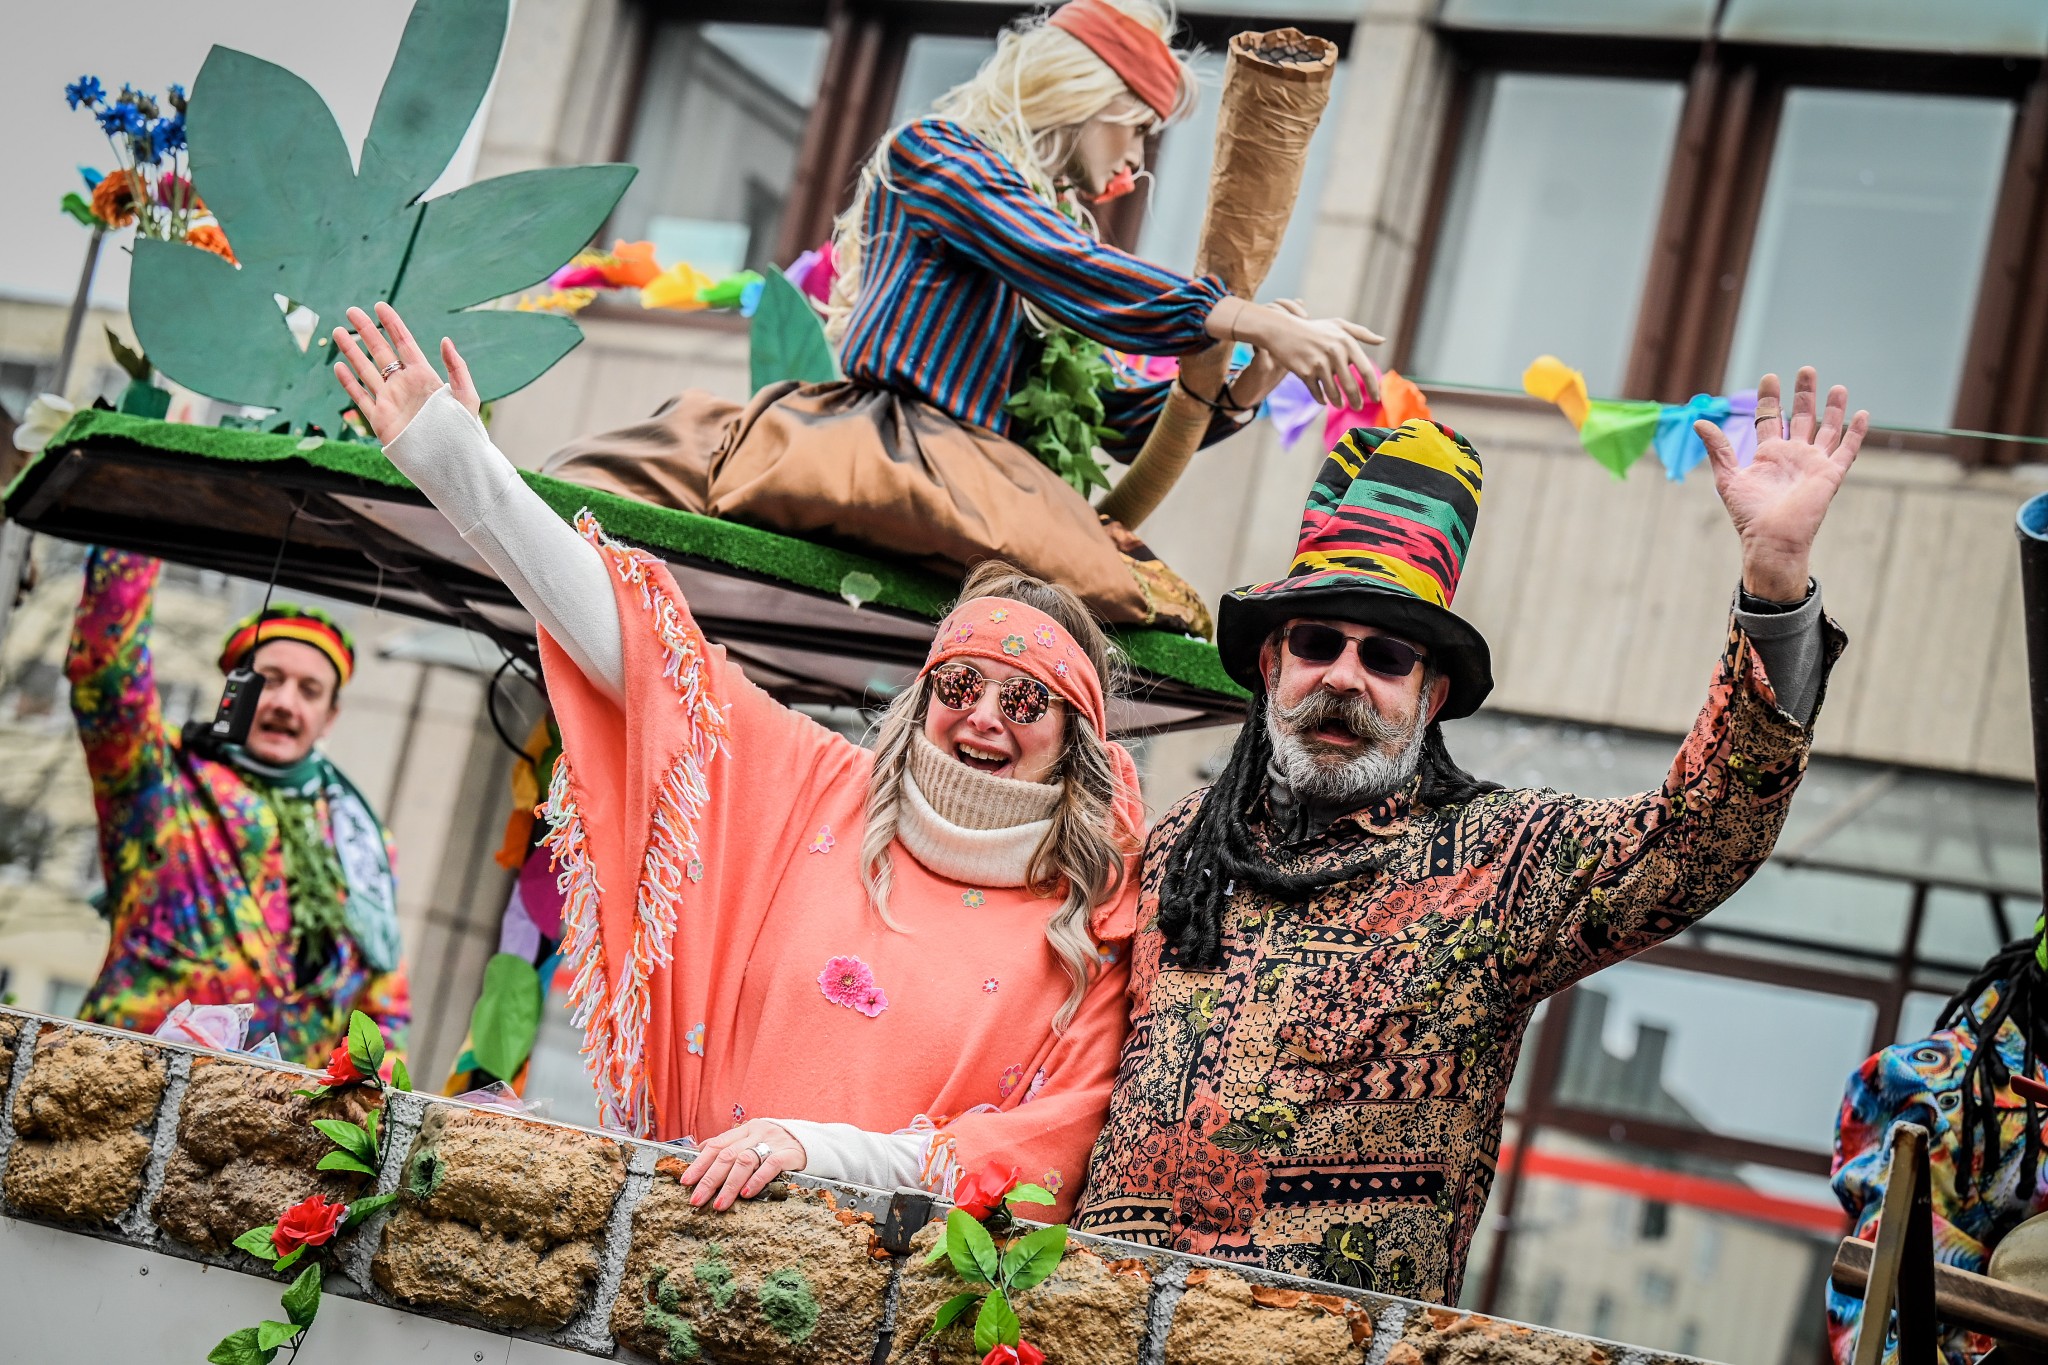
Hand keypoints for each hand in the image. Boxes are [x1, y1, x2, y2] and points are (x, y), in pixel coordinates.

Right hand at [330, 302, 480, 444]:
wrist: (449, 461)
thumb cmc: (463, 431)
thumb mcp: (466, 397)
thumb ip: (457, 368)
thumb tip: (445, 340)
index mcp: (424, 377)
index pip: (404, 344)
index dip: (392, 325)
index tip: (380, 306)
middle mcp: (403, 385)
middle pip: (380, 352)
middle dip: (366, 331)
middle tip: (351, 311)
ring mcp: (389, 401)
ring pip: (365, 370)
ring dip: (351, 351)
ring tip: (338, 332)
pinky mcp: (379, 419)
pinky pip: (360, 397)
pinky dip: (348, 383)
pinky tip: (338, 366)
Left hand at [677, 1119, 807, 1209]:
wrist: (816, 1142)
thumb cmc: (779, 1146)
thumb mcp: (755, 1140)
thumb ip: (731, 1144)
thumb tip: (700, 1150)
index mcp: (746, 1129)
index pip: (717, 1145)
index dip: (699, 1163)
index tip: (685, 1182)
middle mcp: (757, 1132)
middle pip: (727, 1155)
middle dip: (709, 1179)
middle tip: (696, 1200)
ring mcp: (774, 1141)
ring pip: (745, 1160)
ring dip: (729, 1184)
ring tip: (719, 1204)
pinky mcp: (791, 1153)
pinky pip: (771, 1165)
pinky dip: (756, 1180)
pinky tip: (746, 1194)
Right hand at [1216, 299, 1381, 408]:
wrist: (1282, 331)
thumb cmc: (1314, 329)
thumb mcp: (1338, 325)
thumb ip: (1361, 333)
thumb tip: (1382, 340)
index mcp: (1346, 342)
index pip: (1365, 370)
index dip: (1373, 388)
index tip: (1375, 399)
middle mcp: (1335, 353)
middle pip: (1351, 386)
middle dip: (1356, 401)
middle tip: (1357, 408)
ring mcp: (1319, 363)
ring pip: (1333, 392)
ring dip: (1338, 402)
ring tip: (1340, 405)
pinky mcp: (1305, 372)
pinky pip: (1317, 393)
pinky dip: (1321, 399)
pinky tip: (1324, 401)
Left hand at [1695, 366, 1866, 601]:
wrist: (1771, 538)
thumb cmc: (1748, 514)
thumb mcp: (1728, 476)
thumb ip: (1718, 448)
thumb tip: (1699, 422)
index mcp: (1769, 454)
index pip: (1771, 418)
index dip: (1771, 398)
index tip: (1770, 377)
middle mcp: (1793, 455)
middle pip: (1802, 417)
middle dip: (1804, 394)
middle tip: (1806, 370)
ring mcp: (1813, 463)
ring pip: (1827, 429)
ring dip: (1833, 408)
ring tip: (1837, 387)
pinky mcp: (1830, 474)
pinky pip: (1847, 450)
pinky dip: (1855, 433)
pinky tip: (1862, 414)